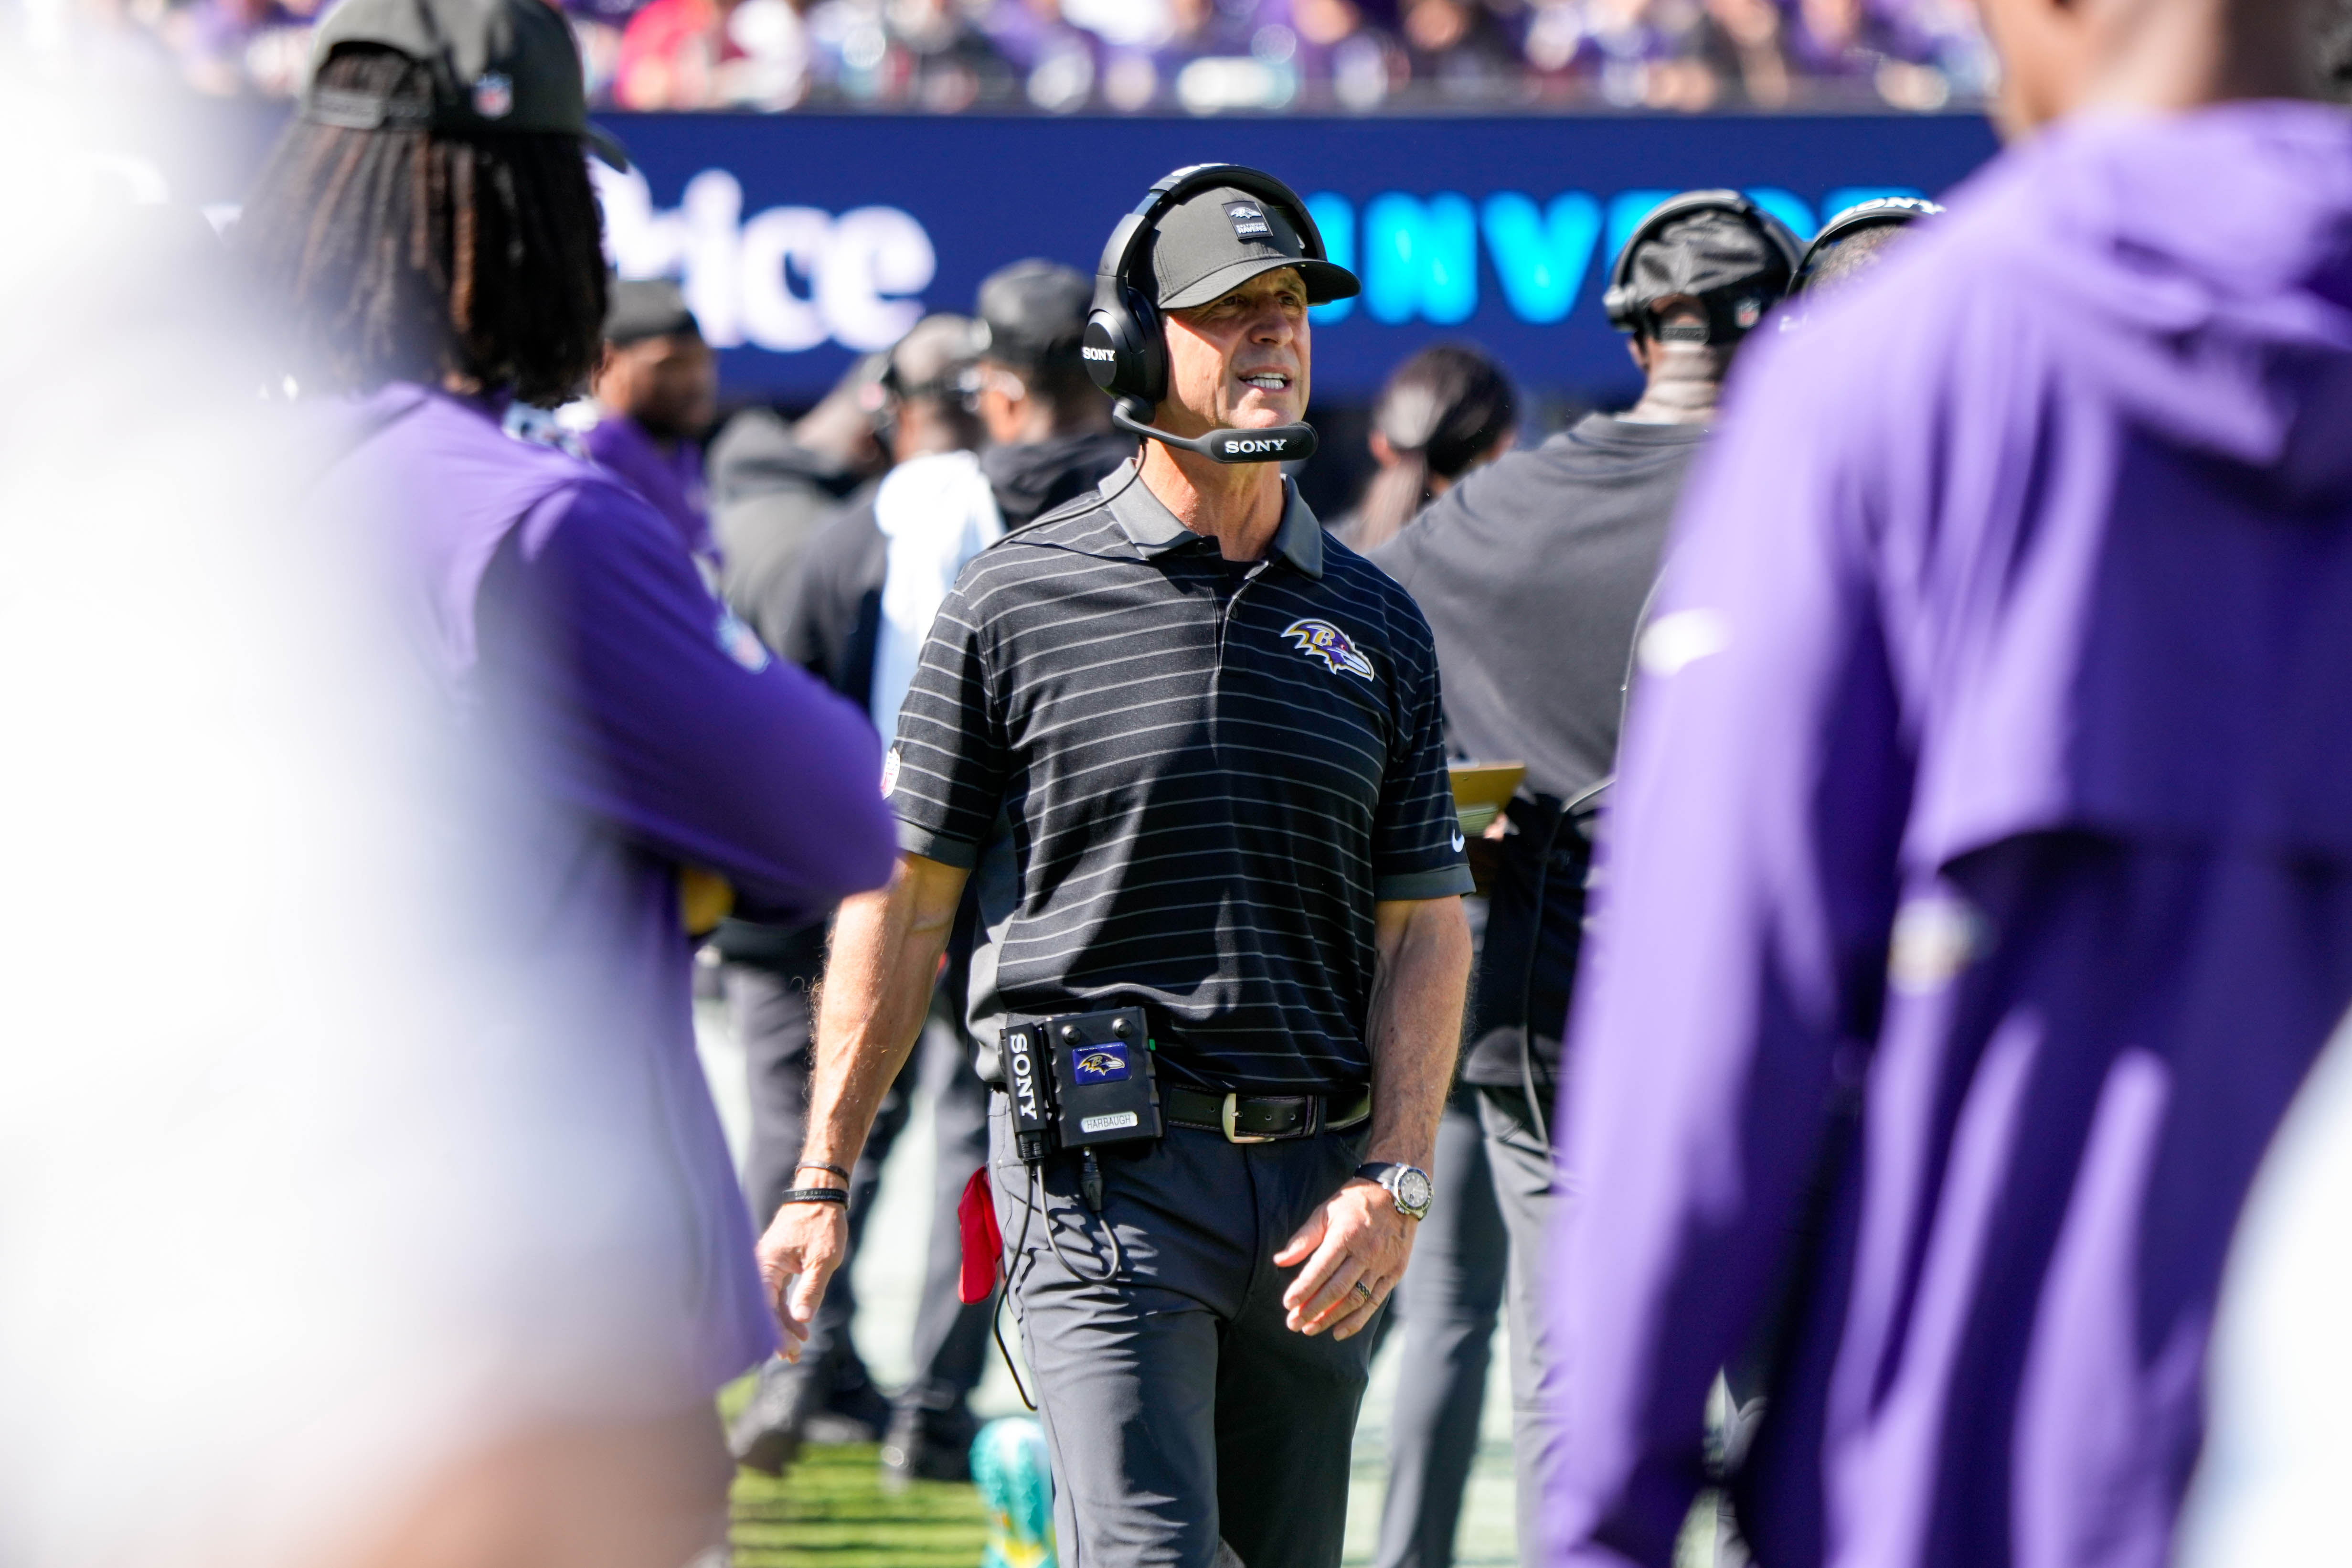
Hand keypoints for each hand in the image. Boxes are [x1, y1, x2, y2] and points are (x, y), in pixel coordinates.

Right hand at [753, 1191, 847, 1360]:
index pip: (764, 1306)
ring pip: (769, 1303)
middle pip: (763, 1308)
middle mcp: (760, 1266)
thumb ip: (810, 1290)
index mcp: (766, 1264)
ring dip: (782, 1325)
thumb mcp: (822, 1259)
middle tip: (793, 1356)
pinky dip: (786, 1311)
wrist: (821, 1194)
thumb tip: (800, 1320)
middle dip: (776, 1333)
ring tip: (797, 1348)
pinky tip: (799, 1327)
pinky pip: (776, 1294)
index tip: (786, 1350)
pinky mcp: (776, 1267)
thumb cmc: (822, 1223)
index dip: (774, 1331)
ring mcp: (767, 1266)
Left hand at [1273, 1178, 1414, 1339]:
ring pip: (1355, 1299)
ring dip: (1331, 1318)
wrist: (1398, 1193)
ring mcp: (1382, 1264)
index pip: (1320, 1269)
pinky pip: (1375, 1302)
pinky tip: (1339, 1331)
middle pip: (1336, 1289)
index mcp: (1346, 1235)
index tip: (1287, 1304)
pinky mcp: (1395, 1273)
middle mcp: (1365, 1252)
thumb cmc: (1355, 1201)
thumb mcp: (1326, 1211)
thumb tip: (1279, 1261)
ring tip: (1311, 1328)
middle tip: (1293, 1323)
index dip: (1303, 1289)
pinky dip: (1357, 1320)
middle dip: (1312, 1309)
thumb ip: (1304, 1238)